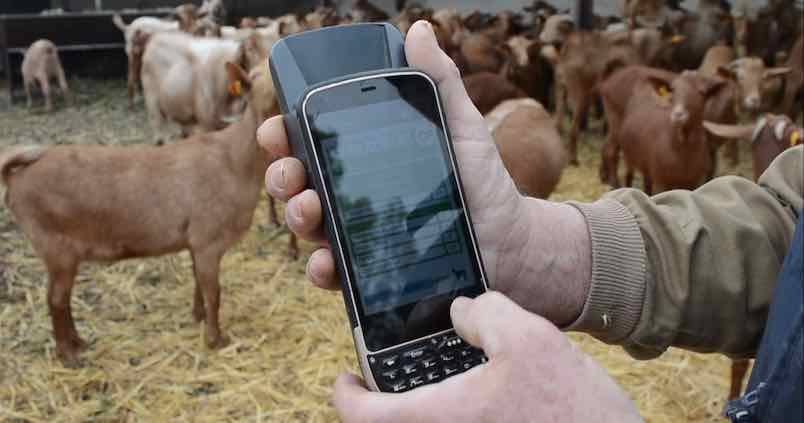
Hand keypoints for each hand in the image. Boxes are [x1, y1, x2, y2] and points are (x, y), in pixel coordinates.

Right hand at [257, 21, 591, 324]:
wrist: (508, 238)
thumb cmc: (481, 179)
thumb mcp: (461, 125)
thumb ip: (439, 81)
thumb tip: (420, 31)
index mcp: (364, 155)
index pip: (311, 141)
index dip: (284, 134)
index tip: (277, 130)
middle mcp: (352, 192)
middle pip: (299, 182)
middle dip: (283, 176)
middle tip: (291, 173)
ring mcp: (357, 232)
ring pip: (309, 225)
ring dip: (296, 216)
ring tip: (309, 209)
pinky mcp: (369, 269)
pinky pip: (334, 270)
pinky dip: (321, 268)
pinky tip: (326, 261)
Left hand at [332, 292, 641, 422]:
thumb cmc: (573, 412)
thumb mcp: (529, 339)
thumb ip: (484, 313)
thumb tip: (462, 310)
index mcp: (436, 418)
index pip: (362, 416)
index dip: (346, 394)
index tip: (346, 376)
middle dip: (390, 394)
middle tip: (401, 366)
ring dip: (426, 402)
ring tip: (447, 368)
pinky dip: (457, 412)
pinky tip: (489, 387)